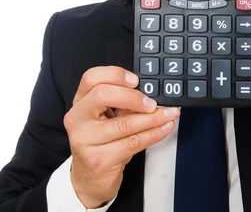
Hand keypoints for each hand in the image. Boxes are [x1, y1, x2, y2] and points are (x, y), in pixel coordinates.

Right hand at [63, 66, 179, 208]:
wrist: (89, 179)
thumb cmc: (101, 142)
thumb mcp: (106, 117)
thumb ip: (120, 101)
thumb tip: (150, 92)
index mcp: (79, 102)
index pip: (91, 78)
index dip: (115, 74)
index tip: (136, 80)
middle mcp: (77, 118)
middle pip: (103, 95)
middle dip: (133, 97)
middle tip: (153, 102)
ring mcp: (85, 140)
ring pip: (124, 123)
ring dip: (153, 118)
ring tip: (170, 113)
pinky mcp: (99, 159)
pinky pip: (133, 142)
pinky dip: (154, 134)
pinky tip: (165, 128)